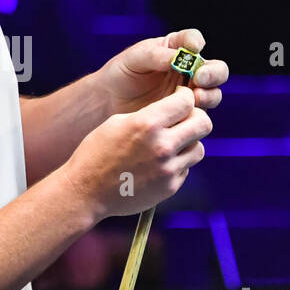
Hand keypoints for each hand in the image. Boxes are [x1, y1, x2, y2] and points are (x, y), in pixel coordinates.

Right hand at [64, 86, 211, 219]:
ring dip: (188, 143)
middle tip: (186, 120)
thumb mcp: (117, 123)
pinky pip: (185, 168)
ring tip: (170, 144)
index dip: (185, 97)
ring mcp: (168, 169)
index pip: (186, 101)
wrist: (86, 192)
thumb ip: (148, 115)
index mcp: (146, 124)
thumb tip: (173, 110)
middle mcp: (162, 146)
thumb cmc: (96, 154)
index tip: (180, 99)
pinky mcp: (169, 187)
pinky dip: (177, 164)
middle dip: (197, 118)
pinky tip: (157, 164)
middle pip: (203, 123)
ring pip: (199, 148)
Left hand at [96, 28, 227, 114]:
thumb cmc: (120, 74)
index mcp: (176, 48)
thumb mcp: (133, 60)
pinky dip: (197, 114)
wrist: (109, 102)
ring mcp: (190, 93)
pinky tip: (185, 114)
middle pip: (216, 69)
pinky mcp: (186, 114)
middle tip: (200, 78)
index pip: (193, 40)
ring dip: (209, 94)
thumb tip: (178, 58)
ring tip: (195, 98)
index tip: (193, 48)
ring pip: (213, 93)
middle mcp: (189, 70)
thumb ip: (155, 56)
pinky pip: (200, 115)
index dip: (196, 42)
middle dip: (213, 73)